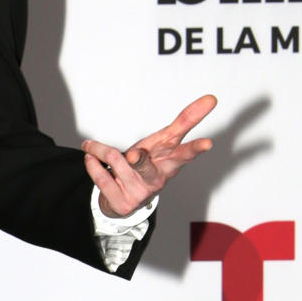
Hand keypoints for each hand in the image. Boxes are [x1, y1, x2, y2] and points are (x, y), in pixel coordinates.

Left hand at [83, 94, 216, 218]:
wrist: (129, 198)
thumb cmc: (151, 162)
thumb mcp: (166, 141)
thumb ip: (186, 120)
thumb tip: (211, 98)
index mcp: (171, 163)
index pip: (185, 153)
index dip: (195, 148)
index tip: (208, 143)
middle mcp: (156, 179)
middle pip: (148, 167)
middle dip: (140, 160)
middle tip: (134, 155)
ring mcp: (139, 193)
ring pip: (116, 162)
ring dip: (99, 150)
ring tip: (90, 146)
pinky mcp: (122, 202)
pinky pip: (101, 177)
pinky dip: (92, 163)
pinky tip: (90, 158)